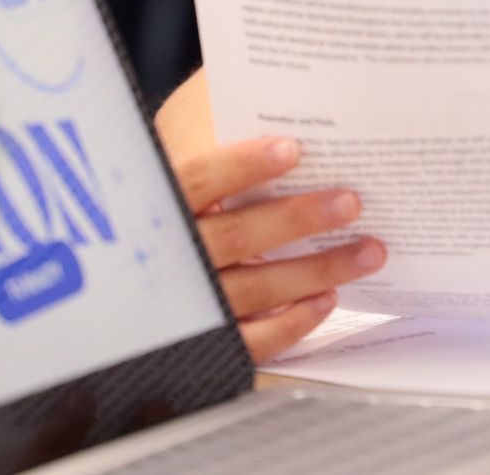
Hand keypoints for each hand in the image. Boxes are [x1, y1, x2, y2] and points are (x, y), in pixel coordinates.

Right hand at [170, 135, 388, 361]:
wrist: (119, 311)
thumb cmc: (164, 235)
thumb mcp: (170, 198)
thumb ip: (214, 176)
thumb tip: (288, 141)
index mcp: (158, 211)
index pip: (201, 181)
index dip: (244, 165)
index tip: (293, 149)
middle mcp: (171, 260)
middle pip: (239, 236)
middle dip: (300, 219)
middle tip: (352, 202)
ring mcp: (188, 308)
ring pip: (258, 288)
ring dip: (319, 269)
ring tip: (370, 252)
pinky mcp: (206, 348)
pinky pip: (253, 341)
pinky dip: (293, 323)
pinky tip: (328, 300)